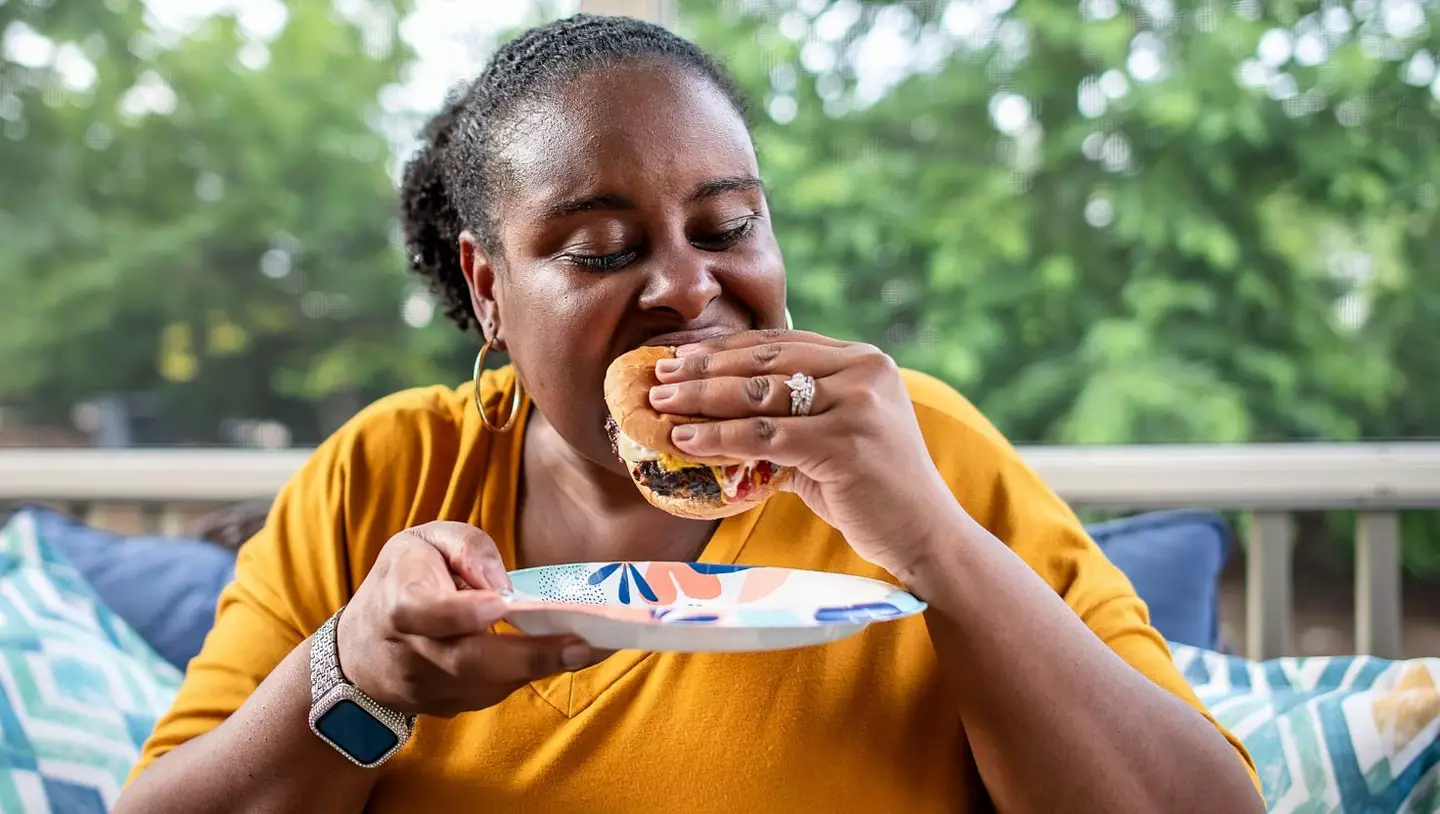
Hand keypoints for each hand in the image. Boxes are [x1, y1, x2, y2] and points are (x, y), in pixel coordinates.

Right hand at [335, 521, 599, 717]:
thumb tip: (502, 582)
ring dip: (541, 668)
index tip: (502, 604)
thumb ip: (466, 547)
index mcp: (400, 601)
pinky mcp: (448, 706)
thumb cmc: (403, 579)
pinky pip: (493, 694)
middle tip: (582, 645)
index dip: (460, 611)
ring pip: (488, 685)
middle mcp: (414, 652)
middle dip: (529, 656)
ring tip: (591, 647)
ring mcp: (430, 687)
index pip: (425, 611)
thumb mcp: (425, 541)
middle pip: (469, 661)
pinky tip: (563, 655)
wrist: (360, 648)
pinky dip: (529, 675)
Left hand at [649, 329, 958, 573]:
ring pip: (759, 395)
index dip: (724, 347)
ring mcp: (857, 406)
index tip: (681, 354)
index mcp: (863, 360)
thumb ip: (791, 416)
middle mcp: (864, 372)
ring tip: (659, 405)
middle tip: (657, 375)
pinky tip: (685, 441)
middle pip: (764, 362)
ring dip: (701, 399)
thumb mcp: (834, 436)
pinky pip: (764, 436)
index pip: (780, 342)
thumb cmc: (873, 489)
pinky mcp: (844, 444)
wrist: (924, 534)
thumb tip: (715, 413)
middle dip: (703, 368)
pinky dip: (718, 437)